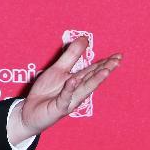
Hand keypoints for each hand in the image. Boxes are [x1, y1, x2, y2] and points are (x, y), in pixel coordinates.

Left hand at [7, 37, 121, 143]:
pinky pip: (64, 98)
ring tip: (106, 70)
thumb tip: (84, 38)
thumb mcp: (58, 69)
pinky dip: (69, 89)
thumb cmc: (46, 91)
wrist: (30, 111)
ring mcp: (69, 100)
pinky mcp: (58, 108)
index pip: (93, 70)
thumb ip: (71, 56)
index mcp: (77, 81)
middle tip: (118, 61)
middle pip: (92, 78)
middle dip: (105, 70)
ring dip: (95, 80)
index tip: (119, 55)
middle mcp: (77, 91)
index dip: (106, 63)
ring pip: (83, 89)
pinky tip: (73, 80)